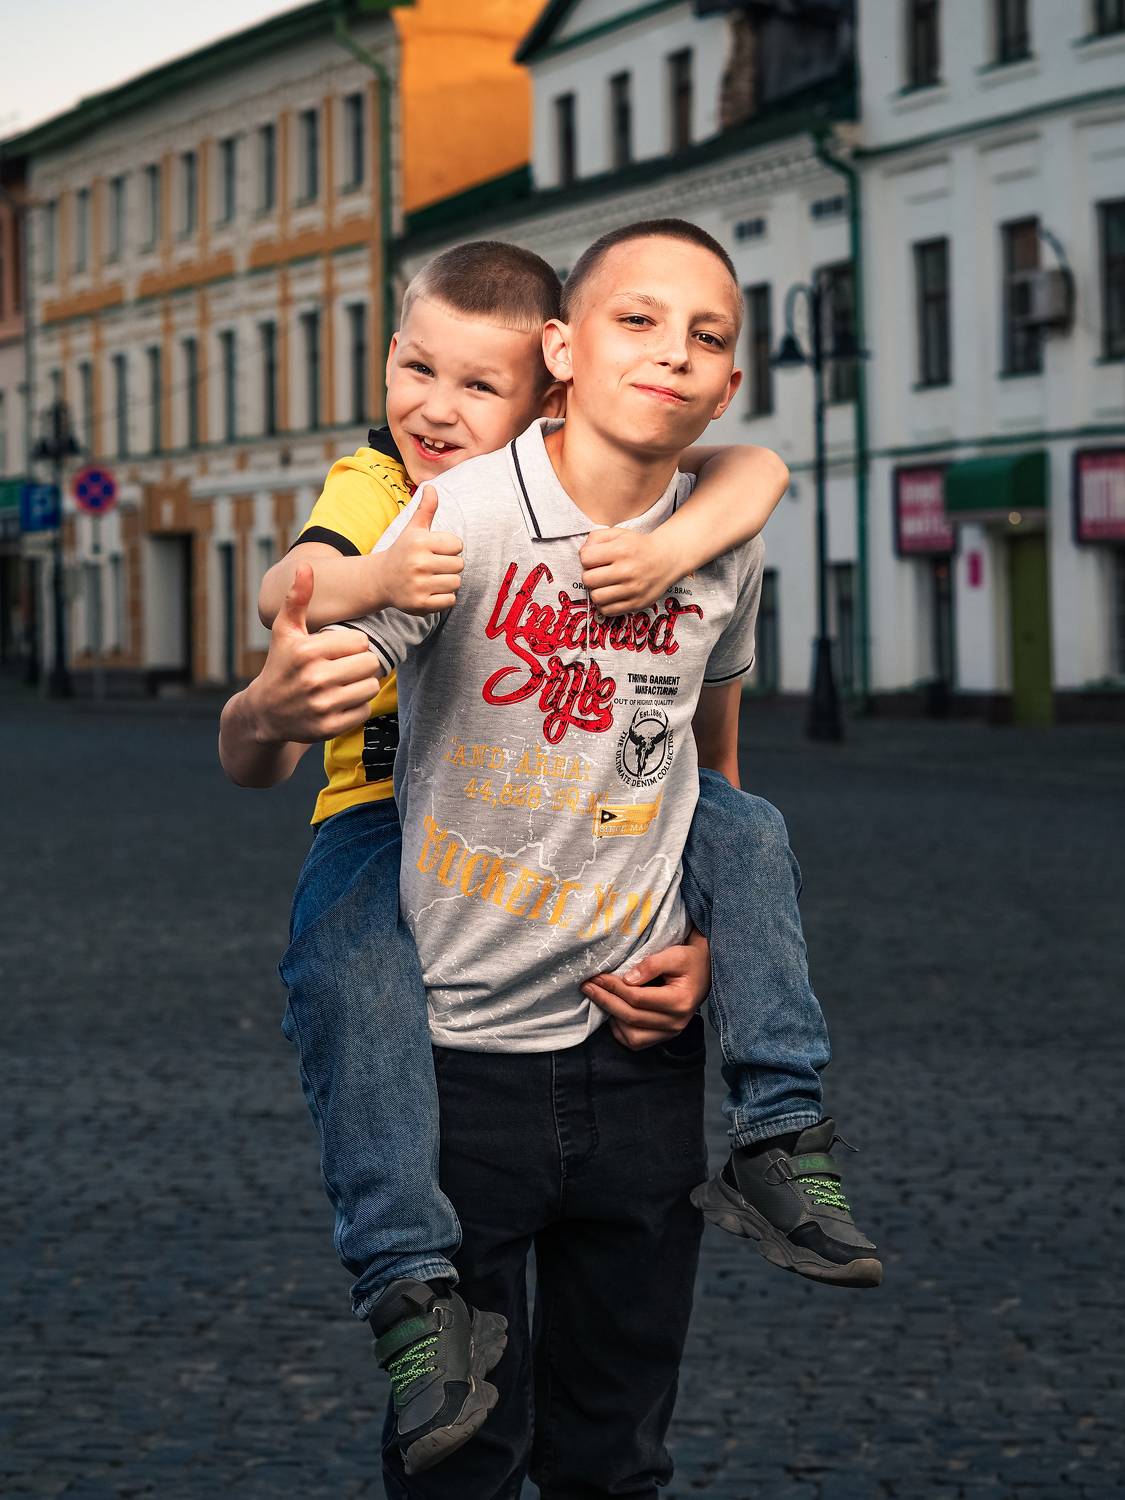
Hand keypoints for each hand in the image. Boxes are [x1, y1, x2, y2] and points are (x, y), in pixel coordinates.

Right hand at [245, 564, 382, 743]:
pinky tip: (339, 701)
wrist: (264, 713)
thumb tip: (306, 567)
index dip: (352, 645)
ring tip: (343, 683)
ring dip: (362, 684)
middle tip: (344, 667)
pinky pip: (364, 710)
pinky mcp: (329, 727)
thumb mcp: (285, 632)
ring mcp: (322, 705)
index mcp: (307, 652)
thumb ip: (298, 599)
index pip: (360, 642)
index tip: (338, 650)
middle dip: (360, 664)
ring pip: (370, 687)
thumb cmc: (279, 665)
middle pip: (370, 663)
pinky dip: (357, 706)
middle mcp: (315, 679)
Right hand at [380, 486, 463, 613]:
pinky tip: (429, 591)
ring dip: (447, 582)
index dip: (449, 548)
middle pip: (459, 565)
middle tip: (433, 567)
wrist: (382, 579)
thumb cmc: (403, 551)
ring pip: (456, 583)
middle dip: (449, 566)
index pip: (457, 545)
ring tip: (431, 579)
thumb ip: (426, 509)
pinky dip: (443, 598)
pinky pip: (450, 600)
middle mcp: (419, 563)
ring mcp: (419, 585)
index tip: (435, 551)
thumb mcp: (413, 529)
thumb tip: (431, 486)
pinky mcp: (420, 604)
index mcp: (420, 542)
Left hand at [579, 527, 677, 616]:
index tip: (595, 559)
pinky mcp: (636, 604)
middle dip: (589, 575)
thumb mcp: (618, 533)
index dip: (586, 558)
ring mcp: (633, 589)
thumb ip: (596, 537)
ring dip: (597, 591)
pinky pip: (608, 610)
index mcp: (622, 549)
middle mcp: (628, 570)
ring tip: (605, 585)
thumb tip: (582, 554)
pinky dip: (605, 604)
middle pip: (588, 579)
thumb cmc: (637, 547)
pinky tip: (611, 595)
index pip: (586, 558)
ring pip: (596, 597)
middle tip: (599, 573)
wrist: (666, 560)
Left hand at [581, 938, 710, 1049]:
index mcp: (680, 1001)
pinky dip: (620, 1031)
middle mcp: (676, 1023)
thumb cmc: (689, 960)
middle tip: (588, 986)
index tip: (598, 976)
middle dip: (605, 1000)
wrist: (705, 972)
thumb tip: (627, 979)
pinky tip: (613, 1014)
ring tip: (600, 999)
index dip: (614, 988)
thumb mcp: (674, 954)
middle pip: (631, 1016)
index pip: (638, 998)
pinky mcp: (664, 1036)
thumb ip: (652, 964)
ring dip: (612, 1017)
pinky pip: (636, 1043)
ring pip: (632, 1036)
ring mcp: (670, 1033)